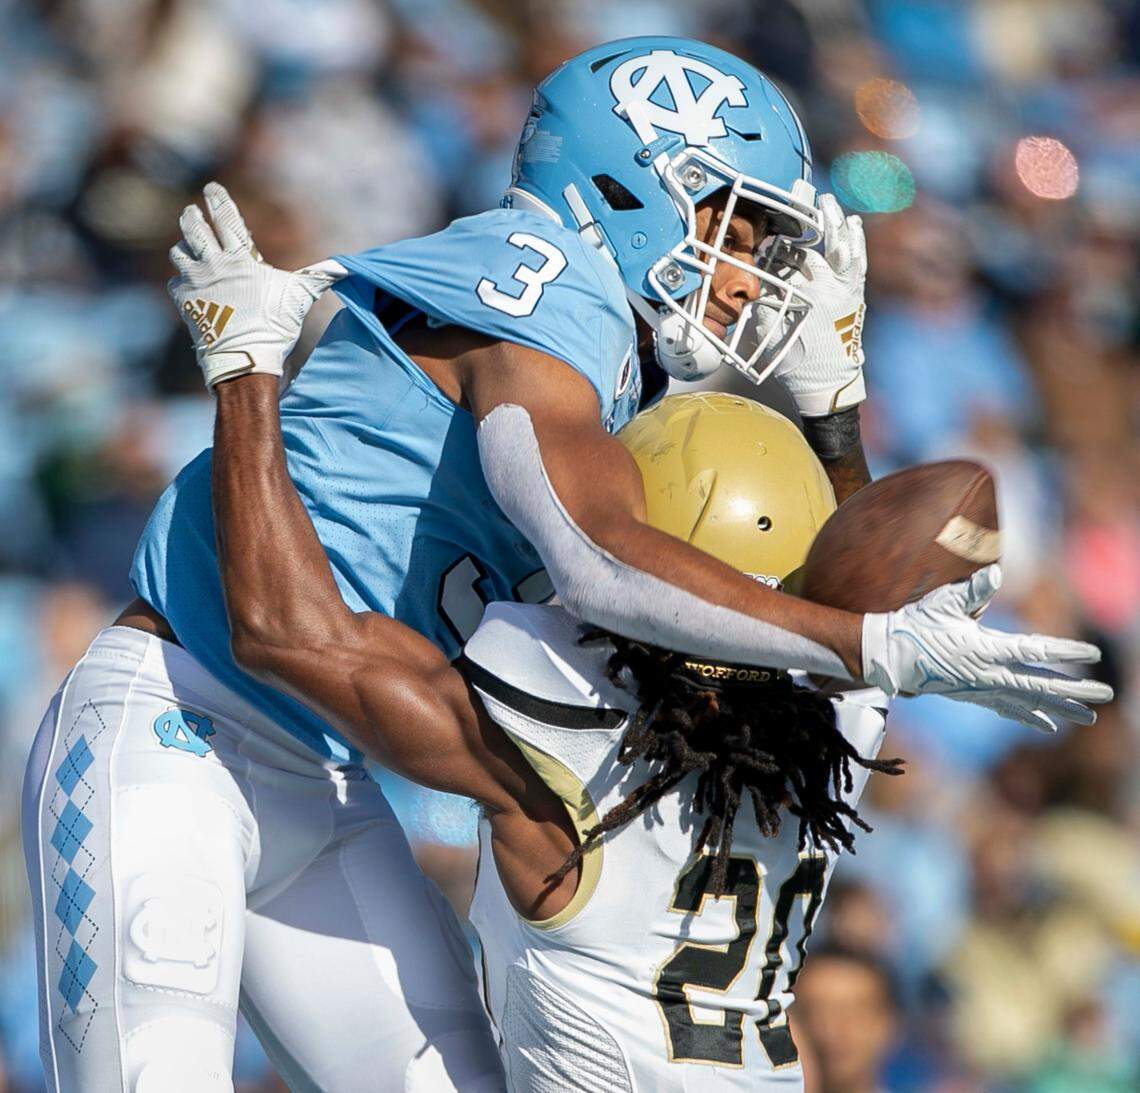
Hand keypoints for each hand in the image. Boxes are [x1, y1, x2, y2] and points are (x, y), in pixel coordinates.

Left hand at [168, 182, 345, 387]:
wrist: (244, 356)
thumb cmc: (274, 325)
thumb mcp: (300, 297)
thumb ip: (319, 277)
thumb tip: (348, 266)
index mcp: (241, 258)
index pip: (226, 219)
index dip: (218, 200)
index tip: (211, 188)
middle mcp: (214, 264)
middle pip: (195, 229)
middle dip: (193, 217)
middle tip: (192, 211)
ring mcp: (196, 282)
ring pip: (180, 252)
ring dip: (184, 246)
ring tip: (186, 245)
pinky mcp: (185, 301)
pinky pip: (176, 281)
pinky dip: (181, 279)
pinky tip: (187, 282)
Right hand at [752, 193, 866, 416]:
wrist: (828, 382)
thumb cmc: (796, 363)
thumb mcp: (770, 334)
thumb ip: (761, 306)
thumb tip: (752, 283)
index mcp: (804, 296)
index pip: (788, 260)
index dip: (777, 245)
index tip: (767, 234)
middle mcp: (828, 288)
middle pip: (815, 247)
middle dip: (808, 220)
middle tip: (799, 198)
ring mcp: (845, 289)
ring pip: (841, 247)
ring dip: (834, 222)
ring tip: (828, 201)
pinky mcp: (855, 293)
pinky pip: (858, 261)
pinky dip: (856, 241)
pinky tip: (853, 223)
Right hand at [861, 565, 1113, 731]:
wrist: (890, 656)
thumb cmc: (916, 624)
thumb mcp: (943, 602)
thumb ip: (972, 590)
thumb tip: (995, 574)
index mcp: (984, 648)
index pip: (1033, 650)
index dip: (1065, 651)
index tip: (1092, 653)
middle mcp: (987, 673)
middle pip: (1040, 684)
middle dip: (1074, 691)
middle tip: (1105, 696)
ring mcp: (981, 688)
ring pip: (1029, 701)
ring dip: (1060, 709)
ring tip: (1088, 718)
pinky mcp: (973, 695)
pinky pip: (1008, 708)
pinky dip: (1030, 716)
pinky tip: (1048, 726)